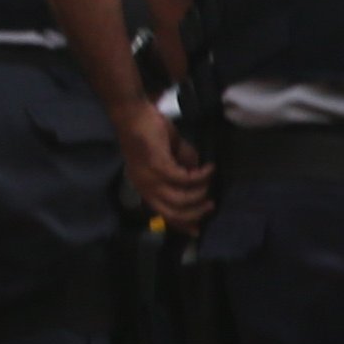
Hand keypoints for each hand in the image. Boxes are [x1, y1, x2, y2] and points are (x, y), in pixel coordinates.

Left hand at [115, 100, 213, 229]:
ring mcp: (150, 178)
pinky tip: (209, 168)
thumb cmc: (149, 132)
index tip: (198, 229)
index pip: (163, 214)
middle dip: (195, 212)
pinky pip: (185, 179)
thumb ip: (183, 166)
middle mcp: (145, 188)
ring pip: (180, 199)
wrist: (133, 114)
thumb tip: (199, 175)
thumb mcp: (169, 155)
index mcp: (145, 187)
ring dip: (200, 193)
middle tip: (211, 204)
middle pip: (172, 213)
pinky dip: (200, 176)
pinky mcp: (158, 166)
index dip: (182, 224)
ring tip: (210, 181)